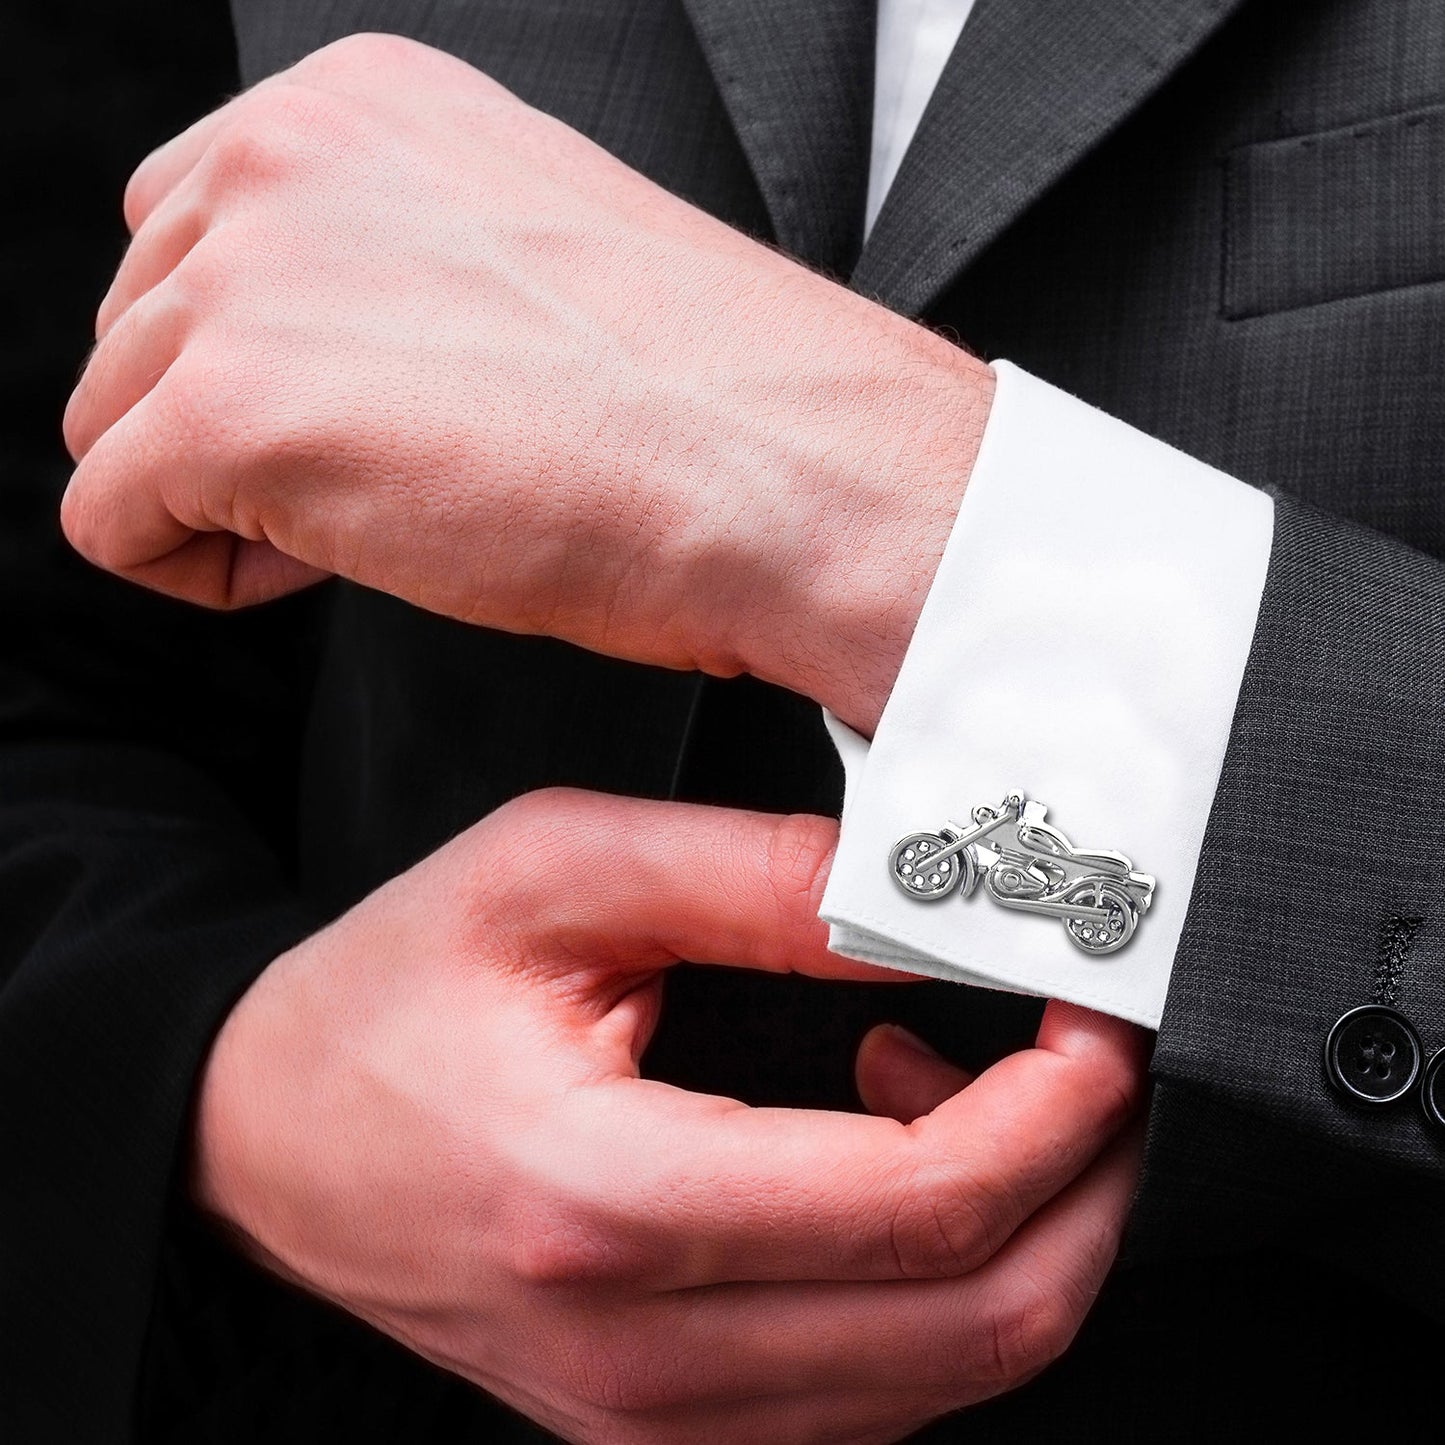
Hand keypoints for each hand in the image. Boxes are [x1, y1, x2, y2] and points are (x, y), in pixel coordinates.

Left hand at [61, 33, 992, 736]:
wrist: (790, 472)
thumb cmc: (707, 397)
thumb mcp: (524, 261)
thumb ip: (390, 263)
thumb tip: (314, 352)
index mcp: (363, 102)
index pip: (187, 220)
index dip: (259, 347)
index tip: (361, 416)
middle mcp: (286, 155)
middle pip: (135, 324)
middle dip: (230, 425)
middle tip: (376, 485)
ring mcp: (251, 276)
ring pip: (111, 423)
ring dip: (218, 497)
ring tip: (371, 527)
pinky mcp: (235, 412)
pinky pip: (108, 521)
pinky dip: (199, 570)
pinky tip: (327, 572)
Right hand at [194, 787, 1145, 1442]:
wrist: (263, 1132)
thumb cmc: (390, 996)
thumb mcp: (557, 873)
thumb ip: (754, 877)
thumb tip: (924, 891)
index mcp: (608, 1202)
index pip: (923, 1206)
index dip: (1057, 1109)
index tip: (1096, 1021)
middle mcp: (639, 1352)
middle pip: (975, 1326)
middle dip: (1086, 1187)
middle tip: (1091, 1063)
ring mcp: (650, 1417)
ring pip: (942, 1380)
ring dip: (1016, 1234)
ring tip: (967, 1090)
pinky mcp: (658, 1424)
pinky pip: (871, 1396)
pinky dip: (935, 1287)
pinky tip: (888, 1165)